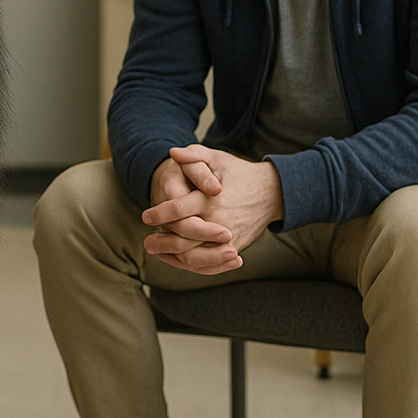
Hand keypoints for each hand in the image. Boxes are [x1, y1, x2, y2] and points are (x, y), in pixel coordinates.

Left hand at [141, 145, 283, 273]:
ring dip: (173, 257)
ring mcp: (228, 238)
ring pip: (195, 257)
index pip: (179, 209)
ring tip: (159, 252)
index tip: (146, 216)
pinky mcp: (234, 248)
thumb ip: (194, 155)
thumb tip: (172, 152)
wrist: (272, 193)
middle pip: (184, 240)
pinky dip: (192, 265)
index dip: (159, 213)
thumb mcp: (217, 158)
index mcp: (211, 199)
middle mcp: (219, 221)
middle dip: (162, 242)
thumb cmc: (239, 173)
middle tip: (147, 242)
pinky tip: (178, 259)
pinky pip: (210, 264)